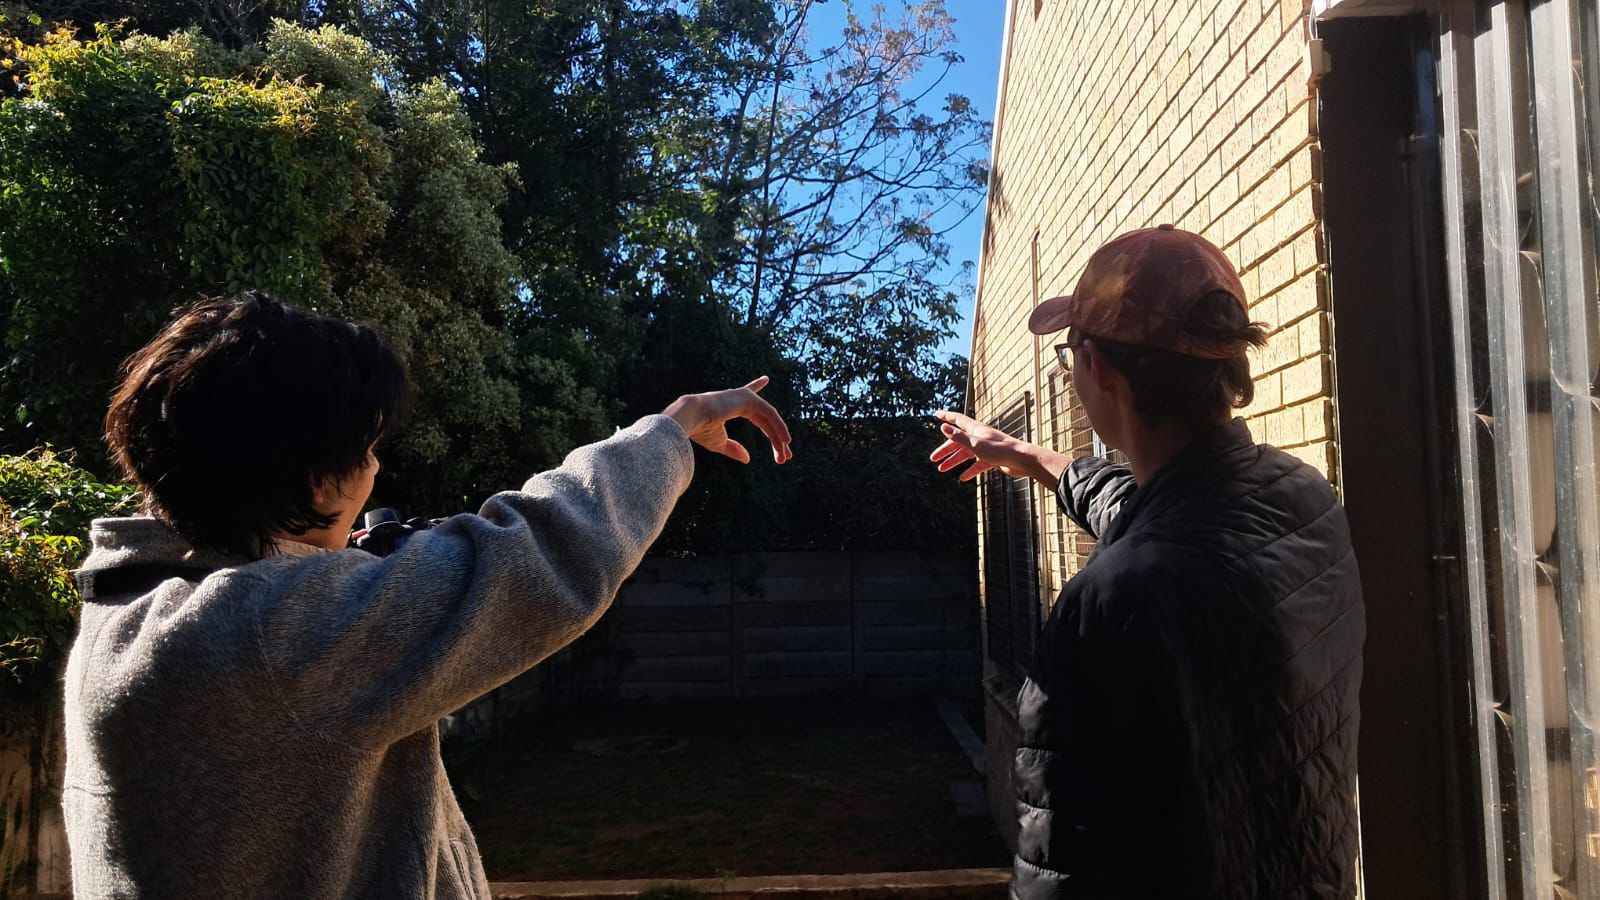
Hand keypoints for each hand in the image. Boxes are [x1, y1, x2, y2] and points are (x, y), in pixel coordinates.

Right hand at [664, 376, 792, 464]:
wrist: (690, 418)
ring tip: (786, 454)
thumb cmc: (699, 430)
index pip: (747, 399)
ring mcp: (744, 397)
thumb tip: (748, 459)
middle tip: (785, 456)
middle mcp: (738, 398)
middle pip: (765, 419)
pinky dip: (779, 427)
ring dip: (779, 438)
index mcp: (730, 405)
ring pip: (769, 418)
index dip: (756, 386)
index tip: (765, 378)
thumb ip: (733, 449)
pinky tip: (786, 440)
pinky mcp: (748, 399)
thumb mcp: (718, 443)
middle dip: (776, 439)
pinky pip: (770, 414)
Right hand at [929, 410, 1064, 487]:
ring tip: (942, 469)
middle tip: (933, 459)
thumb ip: (959, 437)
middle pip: (959, 441)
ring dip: (954, 461)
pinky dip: (970, 470)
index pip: (958, 420)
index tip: (937, 414)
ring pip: (966, 453)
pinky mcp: (993, 458)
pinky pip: (978, 464)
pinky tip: (963, 478)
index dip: (947, 417)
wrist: (1022, 460)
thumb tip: (943, 428)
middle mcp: (980, 437)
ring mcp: (987, 448)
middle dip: (945, 449)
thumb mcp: (975, 445)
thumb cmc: (1000, 450)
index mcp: (976, 429)